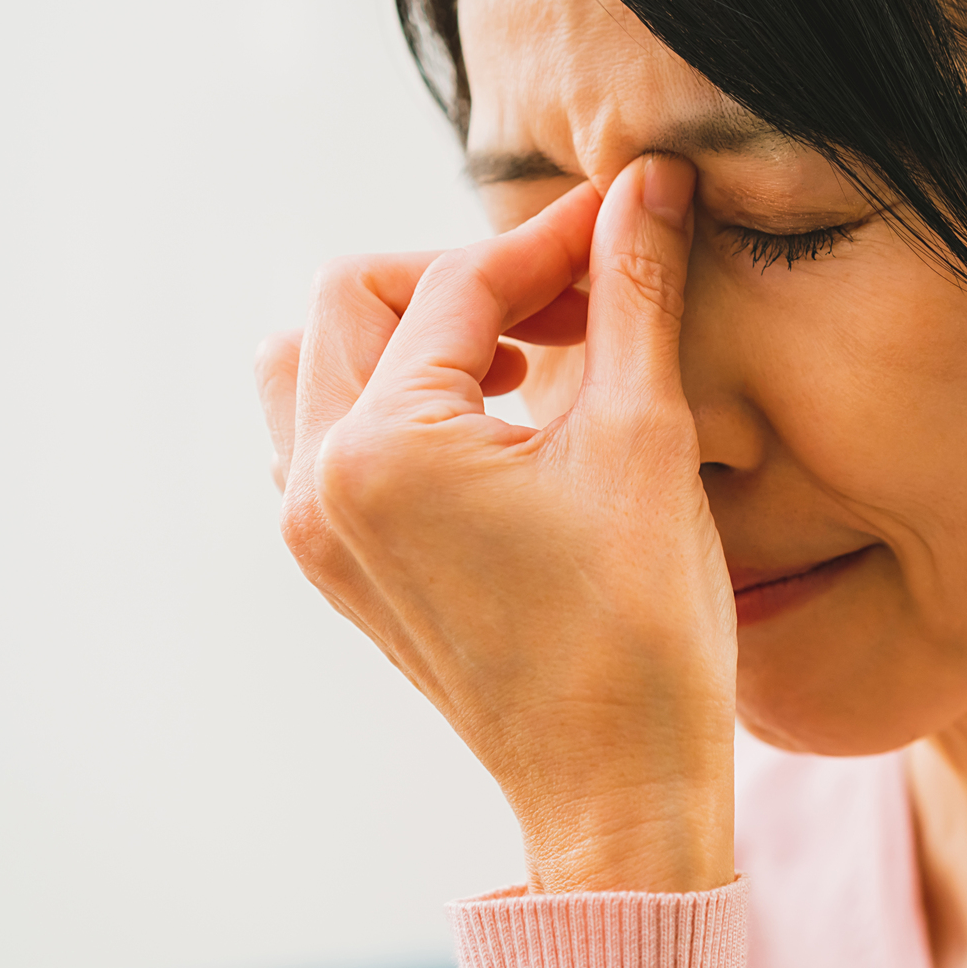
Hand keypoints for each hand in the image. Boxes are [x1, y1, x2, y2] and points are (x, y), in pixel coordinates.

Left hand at [255, 157, 735, 893]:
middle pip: (360, 297)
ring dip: (419, 331)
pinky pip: (325, 434)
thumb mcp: (645, 438)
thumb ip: (634, 292)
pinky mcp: (341, 565)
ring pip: (323, 360)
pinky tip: (495, 424)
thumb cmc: (642, 628)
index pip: (457, 283)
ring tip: (528, 360)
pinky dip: (398, 397)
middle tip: (580, 297)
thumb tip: (650, 182)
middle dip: (473, 276)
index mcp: (381, 449)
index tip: (633, 220)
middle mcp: (317, 483)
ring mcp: (316, 531)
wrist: (618, 785)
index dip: (554, 239)